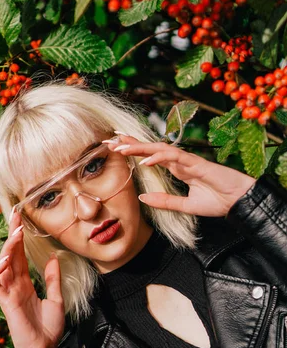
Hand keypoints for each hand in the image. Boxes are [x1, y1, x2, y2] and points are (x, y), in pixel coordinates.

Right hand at [0, 209, 64, 347]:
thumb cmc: (49, 328)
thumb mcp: (56, 298)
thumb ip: (52, 279)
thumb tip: (52, 259)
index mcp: (25, 283)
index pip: (20, 256)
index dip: (19, 238)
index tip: (20, 220)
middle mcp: (15, 285)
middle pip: (10, 255)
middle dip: (11, 235)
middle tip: (15, 215)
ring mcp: (9, 293)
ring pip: (2, 265)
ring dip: (7, 248)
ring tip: (16, 234)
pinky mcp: (6, 302)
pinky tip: (6, 260)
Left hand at [111, 136, 255, 216]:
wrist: (238, 202)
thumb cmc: (217, 202)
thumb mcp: (184, 206)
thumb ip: (164, 201)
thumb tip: (143, 197)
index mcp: (177, 169)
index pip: (150, 156)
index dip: (133, 150)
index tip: (115, 148)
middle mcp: (180, 161)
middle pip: (150, 148)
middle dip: (130, 144)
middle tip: (109, 141)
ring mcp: (187, 160)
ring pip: (159, 148)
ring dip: (139, 148)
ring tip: (120, 149)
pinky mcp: (196, 163)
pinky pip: (175, 157)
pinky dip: (159, 157)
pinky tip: (145, 160)